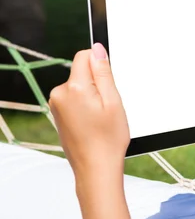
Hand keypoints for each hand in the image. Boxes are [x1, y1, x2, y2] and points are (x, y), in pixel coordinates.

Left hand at [49, 43, 129, 184]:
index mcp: (75, 88)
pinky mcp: (57, 113)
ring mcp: (56, 104)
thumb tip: (97, 49)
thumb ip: (103, 72)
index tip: (109, 83)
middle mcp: (60, 93)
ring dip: (92, 96)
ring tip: (101, 117)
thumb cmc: (108, 139)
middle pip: (82, 72)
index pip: (85, 56)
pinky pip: (74, 98)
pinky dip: (85, 106)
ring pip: (79, 86)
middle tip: (108, 106)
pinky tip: (93, 123)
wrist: (96, 168)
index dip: (101, 65)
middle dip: (97, 83)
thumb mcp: (113, 101)